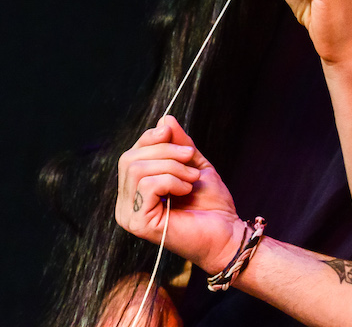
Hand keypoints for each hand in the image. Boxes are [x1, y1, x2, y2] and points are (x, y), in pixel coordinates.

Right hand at [115, 116, 243, 272]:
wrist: (226, 232)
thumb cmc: (211, 203)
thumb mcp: (194, 164)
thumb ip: (177, 143)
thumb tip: (164, 119)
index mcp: (135, 191)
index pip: (130, 154)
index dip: (152, 138)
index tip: (179, 140)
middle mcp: (125, 204)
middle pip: (130, 158)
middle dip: (165, 151)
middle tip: (190, 159)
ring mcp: (129, 215)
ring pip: (138, 169)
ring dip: (172, 167)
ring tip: (191, 179)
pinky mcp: (138, 223)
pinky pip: (147, 184)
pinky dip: (172, 180)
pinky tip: (186, 190)